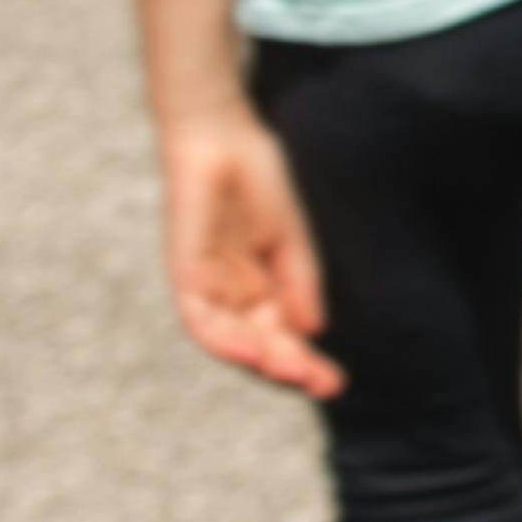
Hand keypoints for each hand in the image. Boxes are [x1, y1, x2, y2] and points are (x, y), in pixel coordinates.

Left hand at [157, 104, 343, 397]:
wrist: (222, 136)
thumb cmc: (256, 176)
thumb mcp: (288, 235)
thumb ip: (298, 281)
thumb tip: (312, 331)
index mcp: (257, 284)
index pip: (281, 335)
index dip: (305, 360)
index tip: (335, 381)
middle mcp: (231, 294)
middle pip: (260, 345)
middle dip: (291, 368)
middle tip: (326, 386)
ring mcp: (208, 287)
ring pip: (232, 341)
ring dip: (263, 361)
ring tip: (296, 375)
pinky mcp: (186, 275)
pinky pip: (202, 320)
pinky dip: (225, 340)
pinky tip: (253, 350)